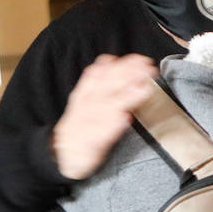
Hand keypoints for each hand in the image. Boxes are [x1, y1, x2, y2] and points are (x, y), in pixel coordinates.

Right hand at [52, 54, 158, 179]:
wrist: (64, 152)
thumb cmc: (81, 122)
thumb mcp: (85, 98)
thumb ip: (97, 80)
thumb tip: (108, 59)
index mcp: (83, 94)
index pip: (101, 74)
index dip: (121, 65)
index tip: (139, 59)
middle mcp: (85, 105)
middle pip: (107, 86)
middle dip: (128, 75)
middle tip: (148, 69)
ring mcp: (88, 123)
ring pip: (108, 107)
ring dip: (126, 96)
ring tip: (143, 89)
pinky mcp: (92, 141)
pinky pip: (102, 133)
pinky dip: (113, 125)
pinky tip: (125, 118)